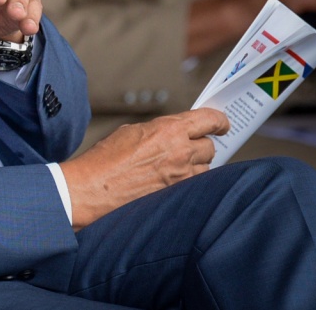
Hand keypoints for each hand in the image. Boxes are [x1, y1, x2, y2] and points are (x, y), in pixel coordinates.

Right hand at [59, 108, 228, 228]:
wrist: (93, 189)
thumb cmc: (105, 160)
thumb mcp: (132, 132)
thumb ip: (159, 131)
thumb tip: (173, 134)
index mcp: (169, 130)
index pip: (209, 120)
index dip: (219, 121)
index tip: (222, 123)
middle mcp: (181, 152)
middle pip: (210, 147)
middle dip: (202, 145)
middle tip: (191, 146)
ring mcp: (181, 177)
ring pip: (205, 168)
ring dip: (196, 165)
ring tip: (176, 166)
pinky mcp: (178, 196)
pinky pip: (194, 185)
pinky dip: (189, 181)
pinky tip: (172, 180)